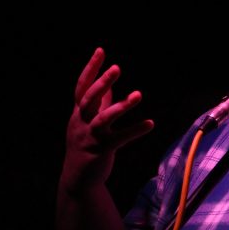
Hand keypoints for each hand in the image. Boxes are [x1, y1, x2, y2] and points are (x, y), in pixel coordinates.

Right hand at [61, 48, 153, 191]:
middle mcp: (81, 122)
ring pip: (104, 119)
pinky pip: (120, 138)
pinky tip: (150, 123)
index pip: (82, 86)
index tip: (101, 51)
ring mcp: (91, 136)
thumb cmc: (85, 146)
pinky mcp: (101, 150)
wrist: (78, 178)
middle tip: (117, 68)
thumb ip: (99, 105)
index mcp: (78, 113)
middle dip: (103, 82)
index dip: (91, 68)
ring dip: (121, 106)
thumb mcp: (88, 122)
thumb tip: (108, 87)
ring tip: (138, 94)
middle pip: (90, 98)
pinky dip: (135, 130)